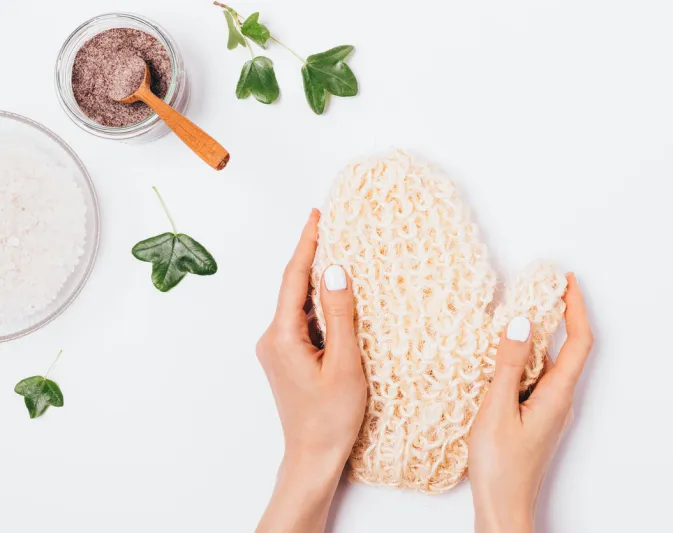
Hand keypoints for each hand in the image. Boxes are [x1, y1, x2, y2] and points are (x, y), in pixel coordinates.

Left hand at [256, 209, 366, 532]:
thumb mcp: (344, 362)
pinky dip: (319, 307)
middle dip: (313, 257)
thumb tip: (336, 270)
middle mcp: (272, 338)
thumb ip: (340, 314)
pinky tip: (338, 301)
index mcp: (282, 335)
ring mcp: (276, 349)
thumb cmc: (331, 417)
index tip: (317, 215)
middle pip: (293, 288)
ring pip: (299, 305)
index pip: (294, 278)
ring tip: (342, 258)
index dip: (306, 243)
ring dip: (317, 283)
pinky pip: (302, 322)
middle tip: (335, 228)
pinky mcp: (286, 359)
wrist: (312, 457)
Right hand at [468, 273, 592, 532]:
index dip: (576, 308)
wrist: (502, 506)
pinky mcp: (534, 416)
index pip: (578, 341)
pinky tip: (501, 355)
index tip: (568, 281)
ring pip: (547, 362)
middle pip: (567, 348)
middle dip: (557, 314)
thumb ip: (507, 364)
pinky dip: (522, 358)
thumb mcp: (497, 408)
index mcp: (557, 394)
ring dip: (536, 336)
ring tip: (513, 315)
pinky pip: (534, 377)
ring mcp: (547, 408)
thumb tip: (520, 322)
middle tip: (539, 288)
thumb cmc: (500, 466)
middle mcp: (559, 399)